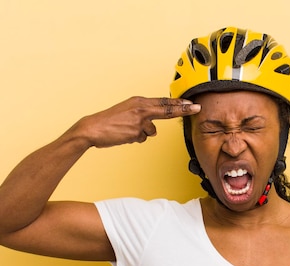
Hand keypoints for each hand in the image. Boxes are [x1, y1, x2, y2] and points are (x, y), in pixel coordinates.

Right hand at [71, 96, 200, 147]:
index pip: (163, 101)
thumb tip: (154, 130)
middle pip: (167, 109)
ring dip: (142, 133)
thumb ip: (143, 117)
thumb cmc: (109, 122)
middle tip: (196, 108)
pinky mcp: (136, 132)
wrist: (92, 128)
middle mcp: (141, 108)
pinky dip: (134, 139)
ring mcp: (140, 120)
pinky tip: (123, 135)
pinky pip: (141, 138)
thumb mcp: (127, 112)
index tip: (191, 102)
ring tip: (126, 130)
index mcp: (139, 101)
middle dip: (183, 109)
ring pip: (152, 131)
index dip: (178, 103)